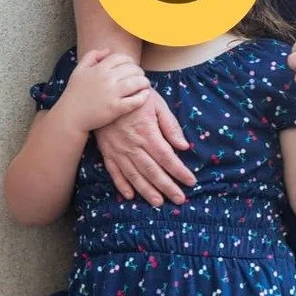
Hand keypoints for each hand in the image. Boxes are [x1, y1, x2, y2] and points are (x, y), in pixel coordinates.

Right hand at [58, 49, 151, 133]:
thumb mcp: (79, 70)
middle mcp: (107, 79)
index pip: (121, 58)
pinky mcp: (116, 108)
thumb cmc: (74, 93)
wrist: (70, 116)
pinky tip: (145, 95)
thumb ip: (91, 56)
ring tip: (145, 85)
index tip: (132, 66)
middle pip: (132, 69)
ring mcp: (112, 94)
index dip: (130, 61)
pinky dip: (143, 97)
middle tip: (140, 76)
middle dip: (139, 72)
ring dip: (144, 82)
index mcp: (99, 69)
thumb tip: (108, 50)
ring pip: (137, 83)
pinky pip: (135, 100)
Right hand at [94, 86, 194, 205]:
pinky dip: (121, 185)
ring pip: (134, 175)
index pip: (167, 157)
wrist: (105, 92)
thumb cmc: (135, 96)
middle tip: (179, 199)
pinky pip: (114, 172)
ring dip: (147, 190)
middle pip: (153, 171)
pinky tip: (129, 196)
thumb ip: (170, 125)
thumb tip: (183, 146)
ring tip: (158, 202)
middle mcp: (133, 145)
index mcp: (147, 133)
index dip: (179, 171)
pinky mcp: (107, 152)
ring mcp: (118, 150)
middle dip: (167, 186)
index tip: (191, 182)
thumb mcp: (157, 104)